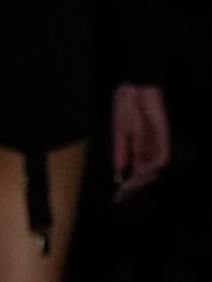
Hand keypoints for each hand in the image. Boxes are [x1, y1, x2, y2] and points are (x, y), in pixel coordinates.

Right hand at [112, 83, 169, 200]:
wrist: (132, 89)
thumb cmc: (124, 107)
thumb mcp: (118, 132)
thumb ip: (120, 152)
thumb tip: (118, 172)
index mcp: (137, 146)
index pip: (136, 169)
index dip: (129, 181)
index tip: (119, 192)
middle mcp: (148, 146)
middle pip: (147, 171)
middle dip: (137, 183)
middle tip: (126, 191)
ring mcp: (156, 141)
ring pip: (155, 166)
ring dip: (144, 176)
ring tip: (133, 181)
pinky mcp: (162, 135)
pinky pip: (161, 155)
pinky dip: (152, 164)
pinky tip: (141, 169)